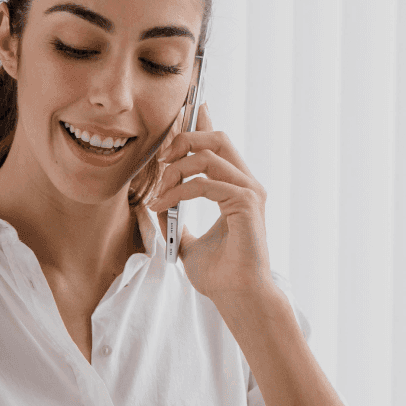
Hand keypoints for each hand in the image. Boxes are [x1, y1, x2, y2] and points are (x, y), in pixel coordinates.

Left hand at [148, 103, 273, 304]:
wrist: (238, 297)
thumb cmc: (220, 276)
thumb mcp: (187, 244)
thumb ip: (176, 221)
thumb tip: (155, 206)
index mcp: (237, 188)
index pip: (219, 144)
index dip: (202, 122)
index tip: (186, 107)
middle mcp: (247, 184)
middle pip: (218, 138)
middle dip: (185, 139)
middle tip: (162, 159)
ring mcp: (250, 192)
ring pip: (210, 154)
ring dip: (176, 169)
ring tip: (159, 191)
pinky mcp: (246, 203)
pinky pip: (205, 183)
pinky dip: (178, 191)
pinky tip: (163, 205)